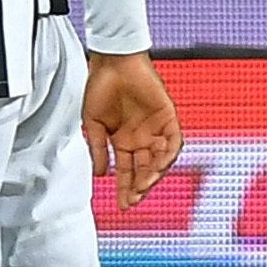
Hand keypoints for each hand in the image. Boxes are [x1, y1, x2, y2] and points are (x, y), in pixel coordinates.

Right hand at [82, 52, 182, 209]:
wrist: (113, 62)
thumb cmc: (100, 87)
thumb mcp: (93, 123)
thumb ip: (99, 149)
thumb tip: (100, 174)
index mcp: (123, 141)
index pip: (127, 171)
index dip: (125, 188)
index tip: (123, 205)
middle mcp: (141, 138)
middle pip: (145, 169)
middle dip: (140, 186)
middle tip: (134, 199)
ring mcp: (155, 128)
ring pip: (160, 159)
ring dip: (154, 174)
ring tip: (144, 185)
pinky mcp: (167, 116)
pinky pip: (173, 140)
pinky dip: (169, 154)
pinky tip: (160, 165)